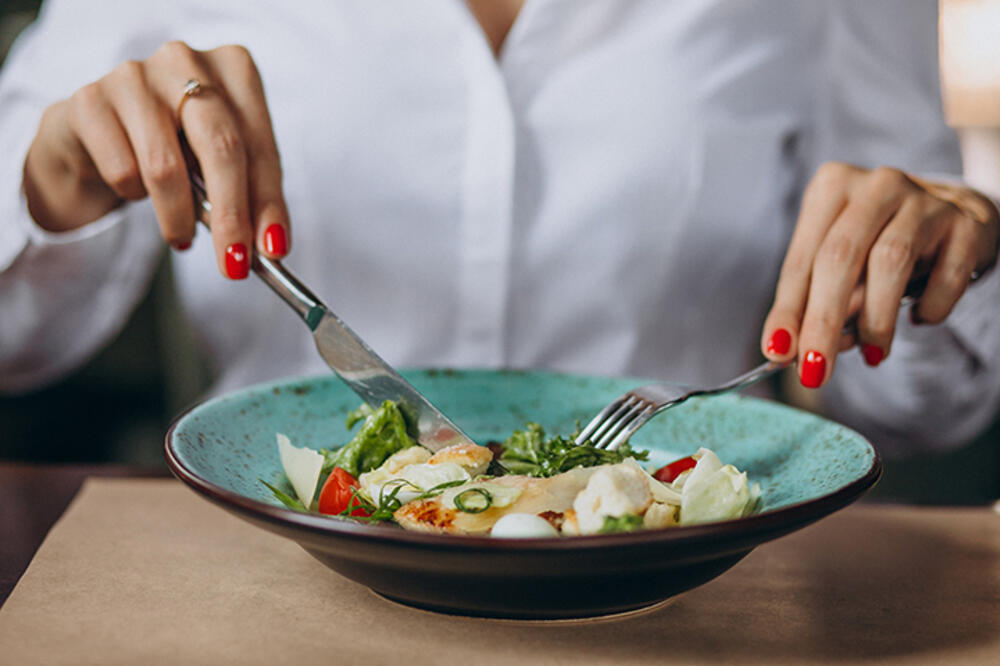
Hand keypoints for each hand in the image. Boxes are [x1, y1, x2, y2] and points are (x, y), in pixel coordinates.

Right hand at [21, 41, 288, 278]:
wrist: (94, 137)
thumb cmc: (174, 147)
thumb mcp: (221, 164)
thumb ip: (249, 194)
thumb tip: (271, 245)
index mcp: (233, 68)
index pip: (261, 146)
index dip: (269, 202)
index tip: (274, 249)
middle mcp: (185, 60)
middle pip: (221, 148)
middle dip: (231, 216)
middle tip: (233, 263)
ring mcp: (134, 75)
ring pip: (167, 167)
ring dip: (178, 218)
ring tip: (180, 237)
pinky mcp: (89, 99)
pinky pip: (123, 170)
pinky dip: (133, 195)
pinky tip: (134, 188)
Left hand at [761, 162, 999, 387]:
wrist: (957, 215)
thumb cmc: (880, 244)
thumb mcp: (843, 264)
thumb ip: (819, 300)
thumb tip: (798, 352)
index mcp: (832, 189)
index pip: (800, 260)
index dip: (787, 310)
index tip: (777, 352)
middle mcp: (876, 187)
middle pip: (839, 258)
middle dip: (823, 321)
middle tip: (816, 370)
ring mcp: (924, 200)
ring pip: (889, 262)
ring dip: (875, 320)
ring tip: (873, 353)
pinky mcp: (966, 224)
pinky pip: (945, 275)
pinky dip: (930, 307)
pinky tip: (921, 318)